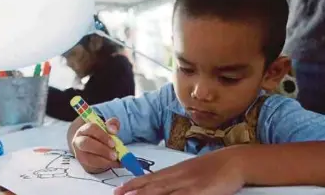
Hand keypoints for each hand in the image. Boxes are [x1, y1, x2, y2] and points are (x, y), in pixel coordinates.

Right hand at [71, 118, 121, 172]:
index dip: (102, 136)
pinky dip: (105, 165)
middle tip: (115, 155)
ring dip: (103, 160)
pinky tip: (115, 164)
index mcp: (84, 129)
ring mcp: (79, 153)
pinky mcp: (83, 163)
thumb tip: (113, 130)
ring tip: (115, 160)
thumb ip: (112, 124)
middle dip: (101, 150)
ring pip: (88, 158)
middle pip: (86, 143)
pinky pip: (92, 166)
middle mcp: (78, 140)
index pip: (91, 129)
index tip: (113, 143)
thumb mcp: (107, 127)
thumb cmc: (100, 134)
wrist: (92, 144)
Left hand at [114, 146, 244, 194]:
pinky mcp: (199, 191)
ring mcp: (188, 184)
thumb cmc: (213, 167)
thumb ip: (177, 178)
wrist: (233, 160)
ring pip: (162, 192)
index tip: (119, 189)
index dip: (134, 184)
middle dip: (133, 191)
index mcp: (175, 171)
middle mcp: (178, 176)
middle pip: (152, 185)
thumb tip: (162, 185)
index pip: (150, 178)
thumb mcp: (191, 171)